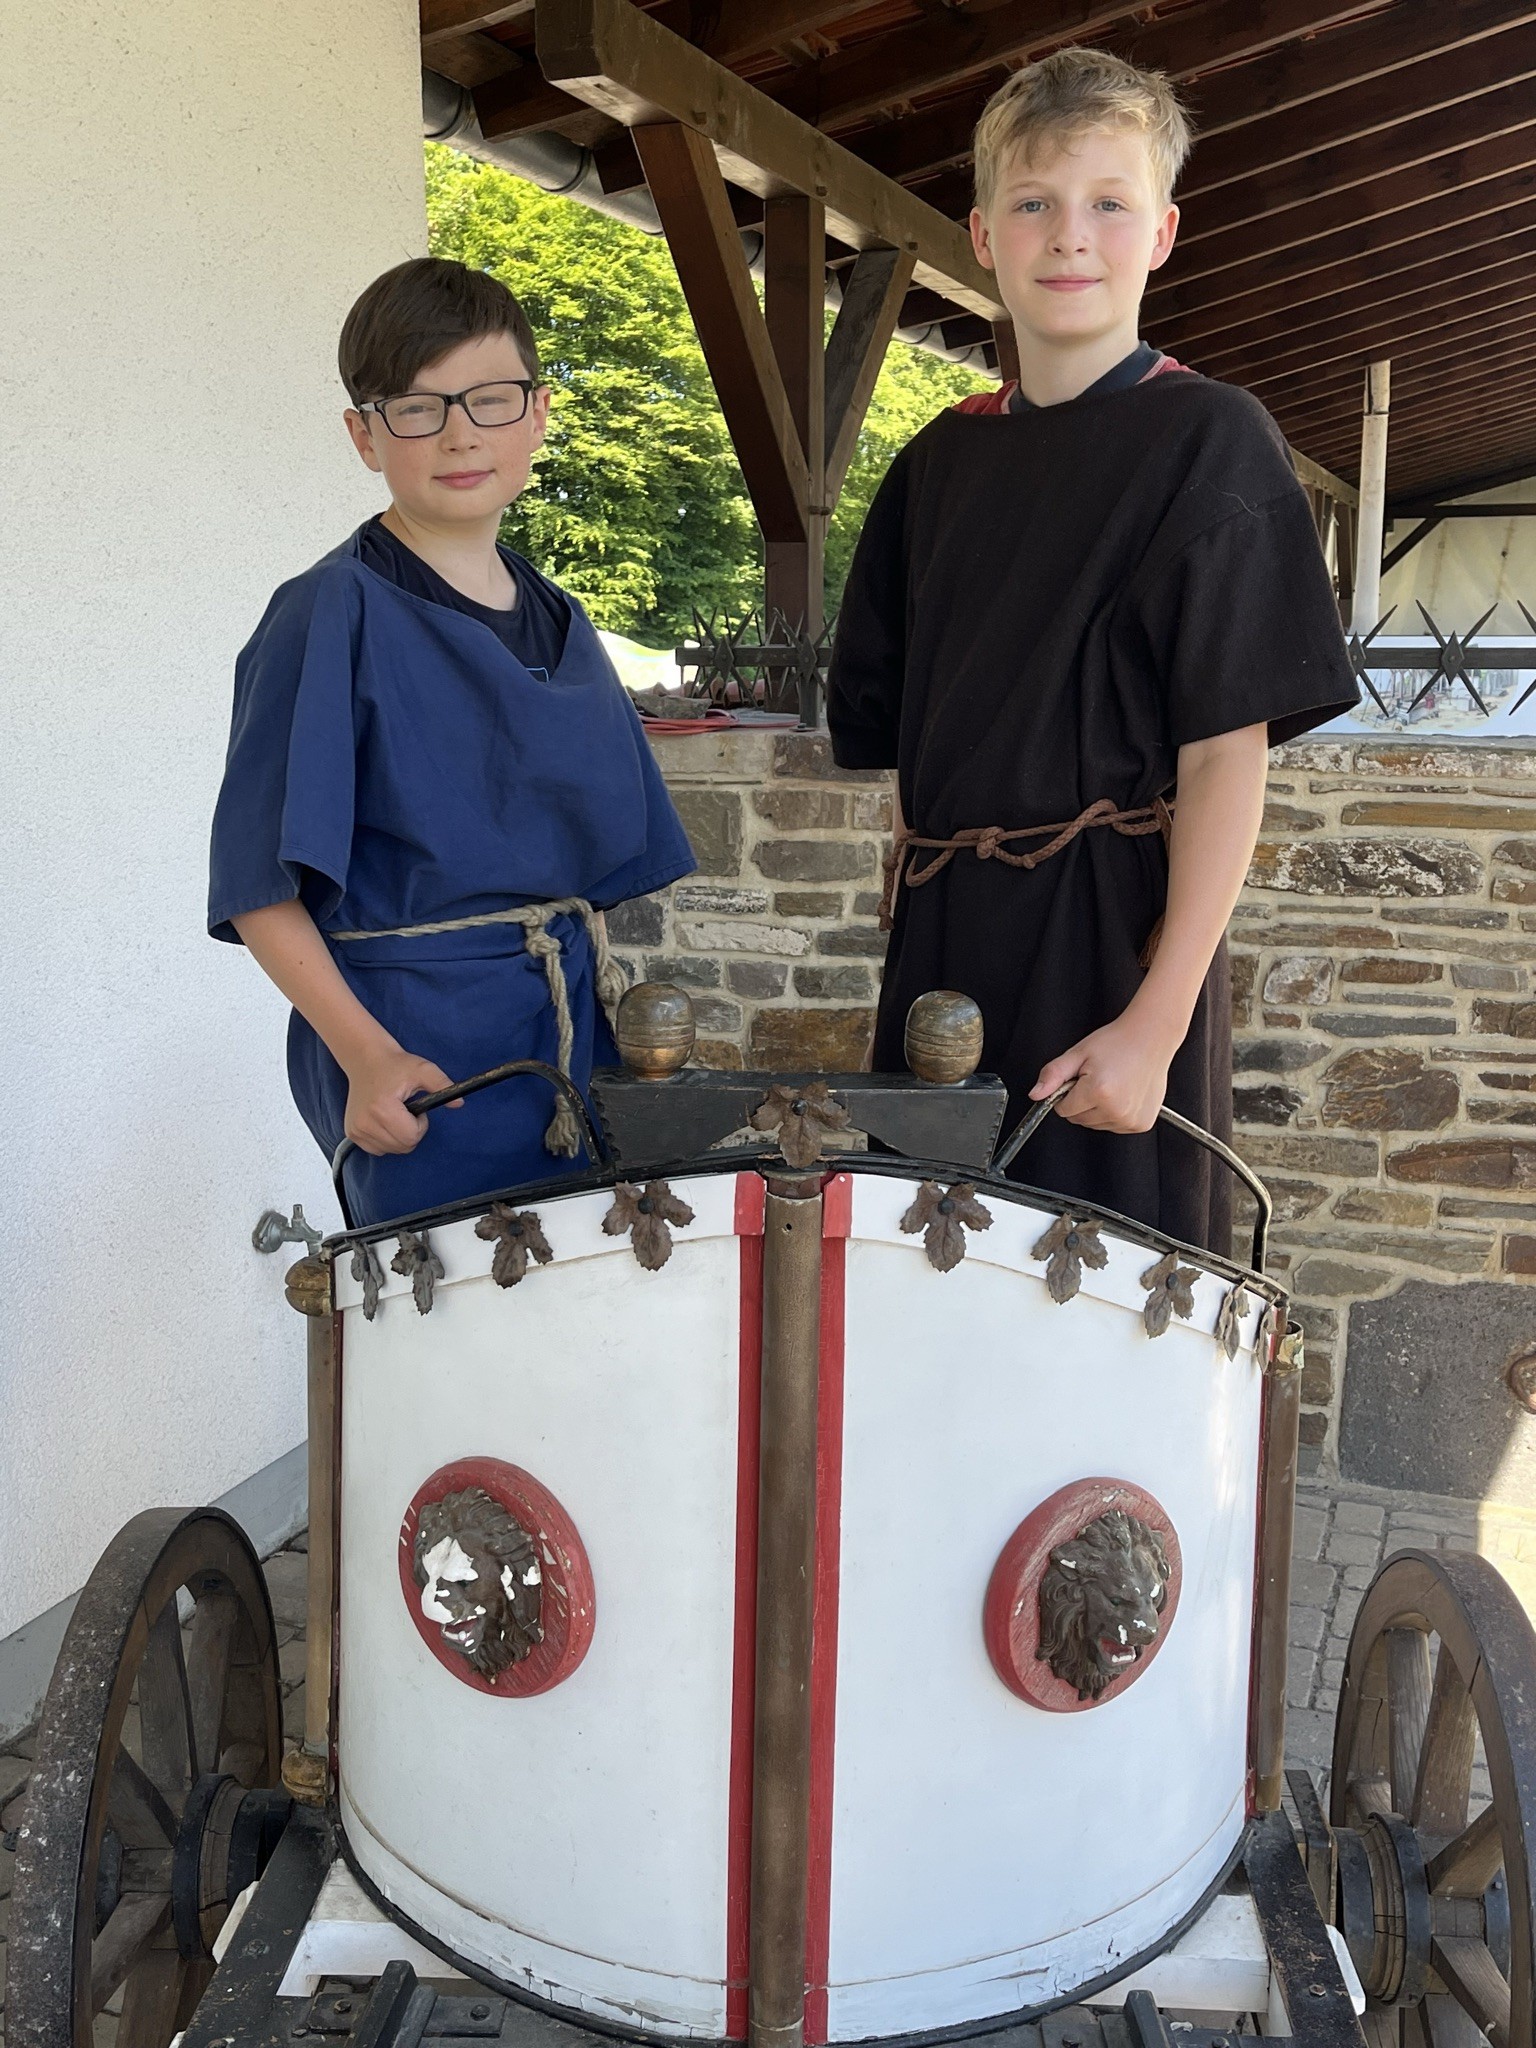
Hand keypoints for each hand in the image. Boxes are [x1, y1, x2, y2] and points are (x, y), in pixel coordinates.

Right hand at [342, 1044, 462, 1155]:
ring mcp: (356, 1130)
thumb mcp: (423, 1069)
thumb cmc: (395, 1065)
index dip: (420, 1125)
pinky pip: (378, 1149)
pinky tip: (385, 1120)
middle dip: (411, 1132)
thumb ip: (442, 1085)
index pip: (411, 1137)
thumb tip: (459, 1103)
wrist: (365, 1060)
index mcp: (381, 1108)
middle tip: (407, 1110)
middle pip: (403, 1147)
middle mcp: (365, 1122)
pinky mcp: (352, 1133)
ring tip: (395, 1113)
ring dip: (399, 1136)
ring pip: (391, 1150)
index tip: (416, 1109)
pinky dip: (386, 1140)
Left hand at [1030, 1012, 1178, 1133]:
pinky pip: (1115, 1126)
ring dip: (1098, 1108)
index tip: (1080, 1078)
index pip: (1063, 1110)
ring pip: (1096, 1124)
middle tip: (1096, 1078)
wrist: (1151, 1038)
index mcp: (1098, 1092)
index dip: (1066, 1093)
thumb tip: (1035, 1094)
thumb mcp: (1078, 1054)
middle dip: (1081, 1101)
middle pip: (1079, 1119)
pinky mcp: (1141, 1124)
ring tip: (1111, 1084)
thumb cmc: (1117, 1042)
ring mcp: (1130, 1119)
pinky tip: (1123, 1093)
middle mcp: (1117, 1110)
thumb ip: (1053, 1075)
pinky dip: (1114, 1113)